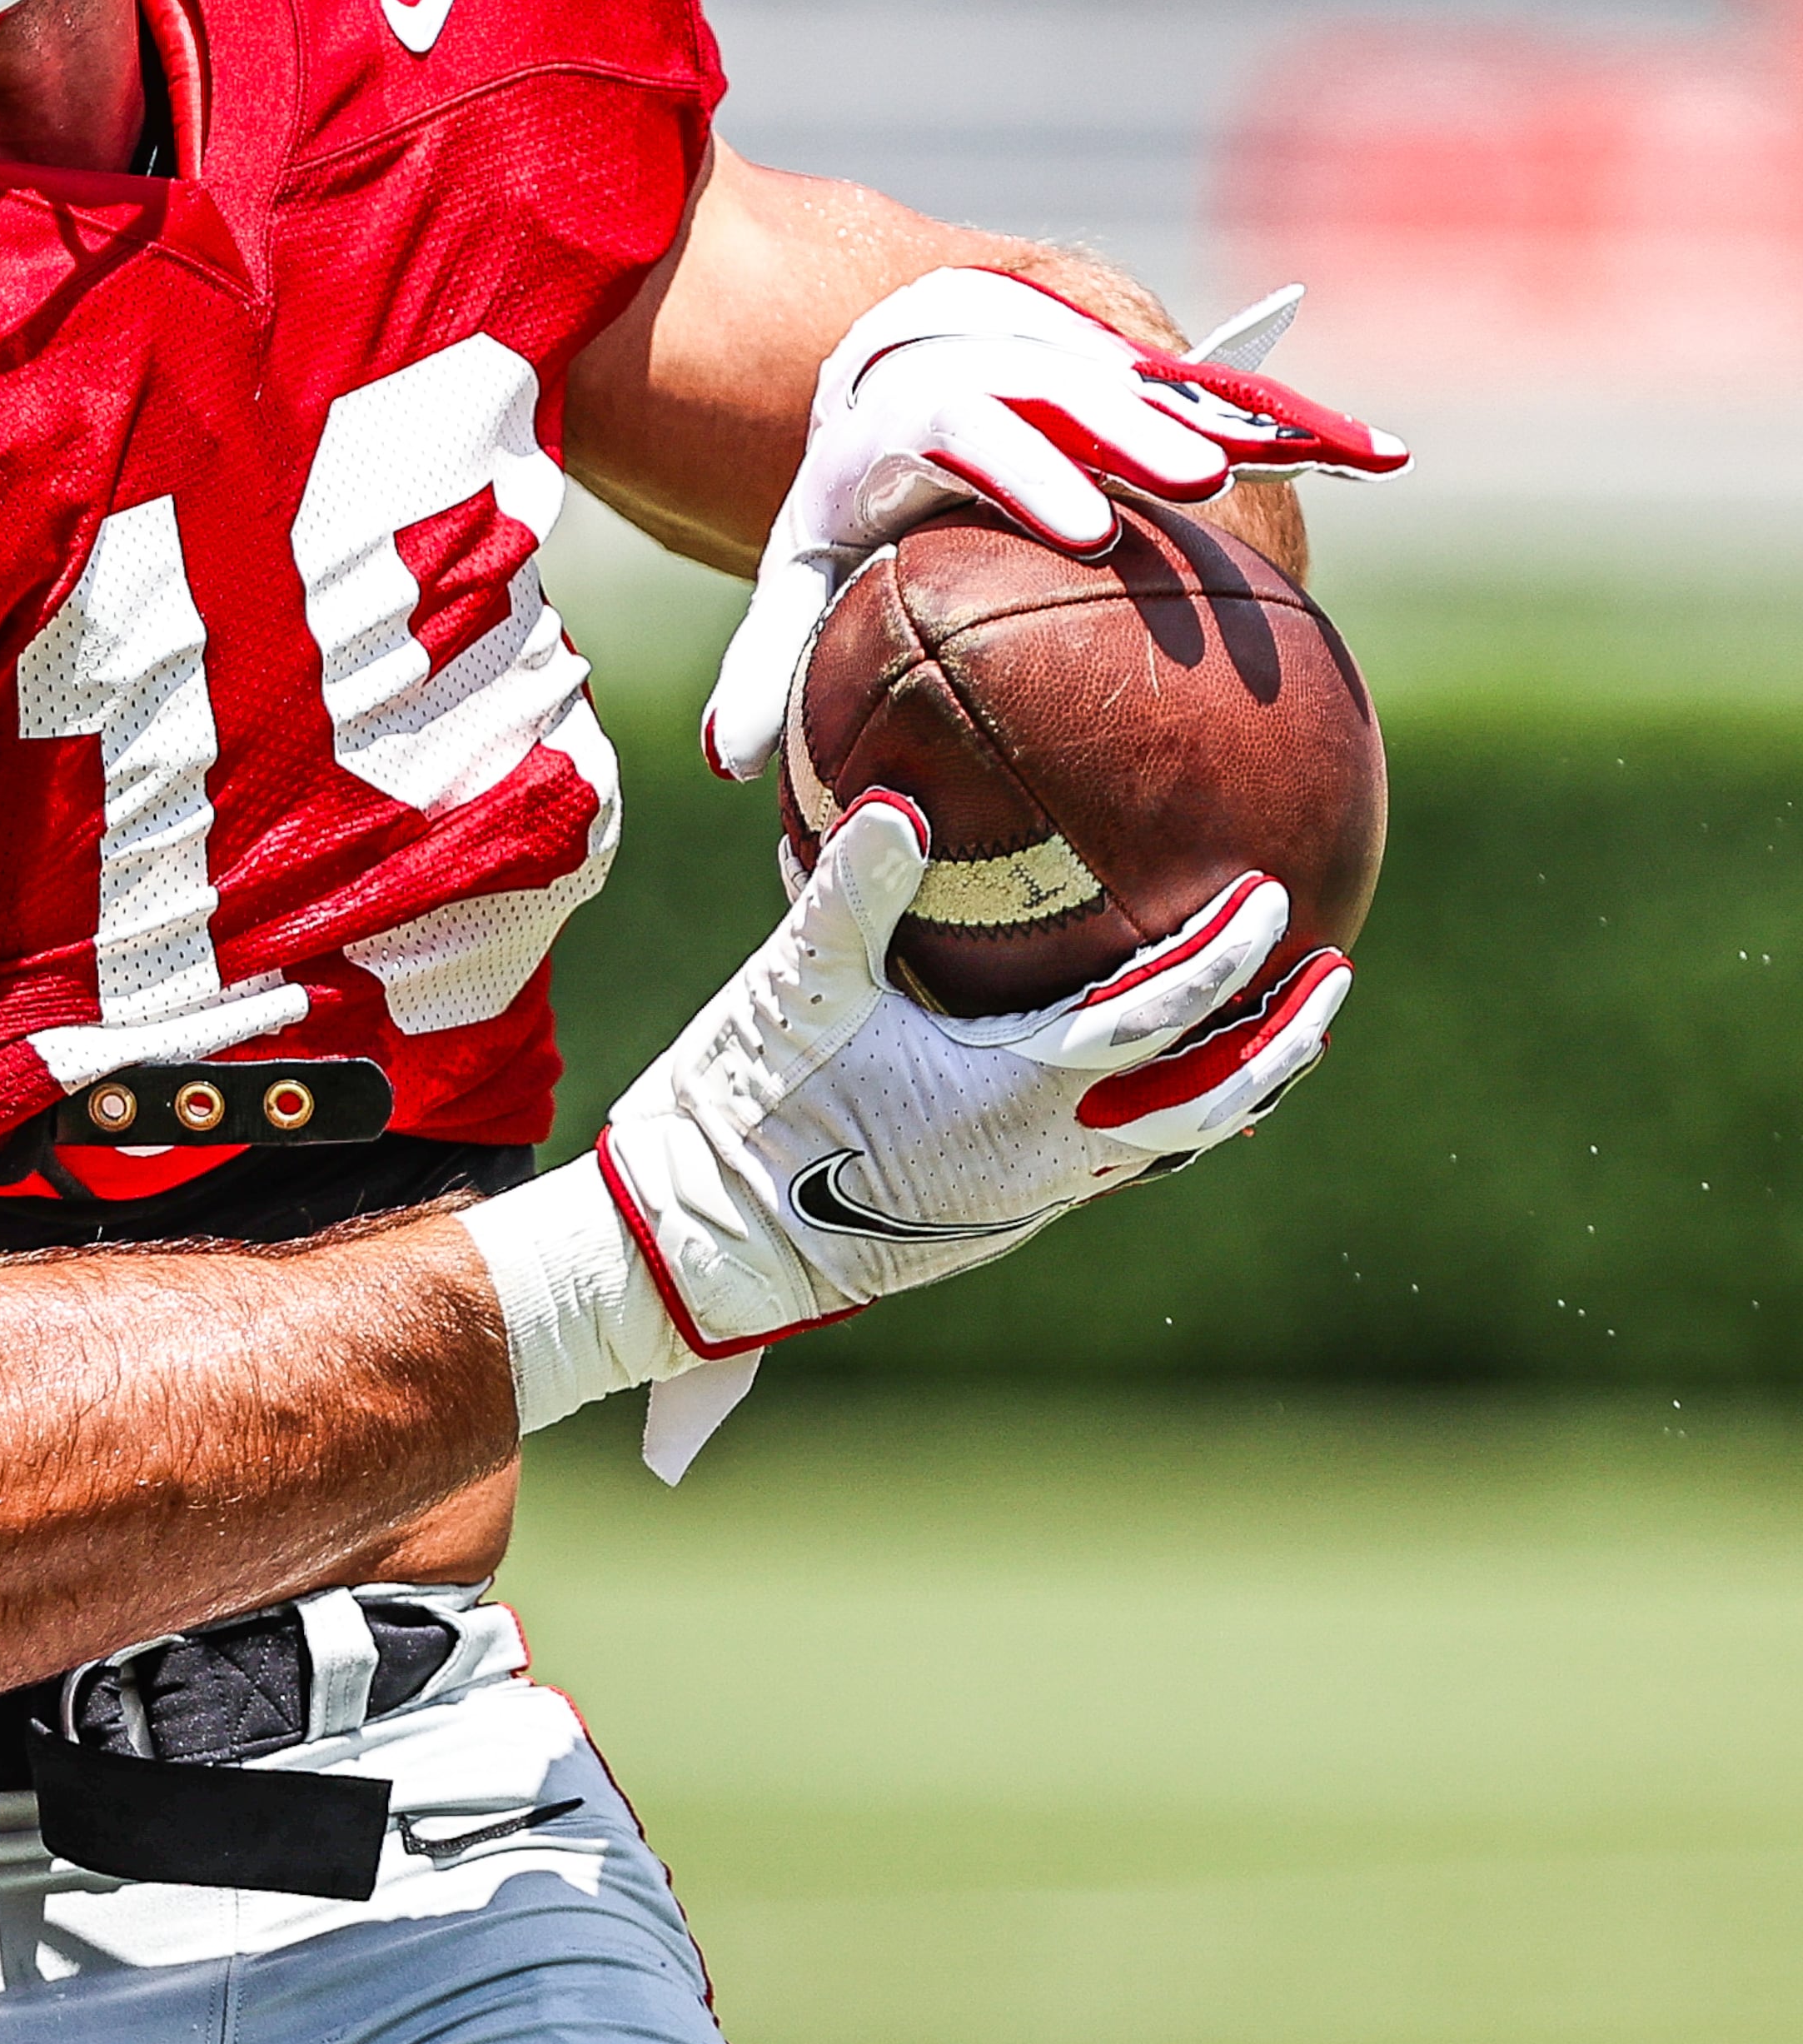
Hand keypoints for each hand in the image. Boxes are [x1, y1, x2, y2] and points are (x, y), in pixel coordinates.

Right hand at [460, 791, 1349, 1478]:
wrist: (707, 1245)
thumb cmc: (744, 1111)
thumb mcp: (794, 984)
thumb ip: (851, 888)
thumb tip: (895, 798)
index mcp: (1014, 1099)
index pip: (1153, 1018)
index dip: (1222, 958)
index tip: (1273, 897)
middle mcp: (1048, 1161)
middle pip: (1209, 1105)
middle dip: (1281, 1041)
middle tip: (1336, 973)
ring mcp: (1032, 1197)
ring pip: (1174, 1143)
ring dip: (1240, 1084)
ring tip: (1282, 1031)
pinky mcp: (1003, 1213)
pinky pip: (1119, 1160)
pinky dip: (1169, 1111)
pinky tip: (1162, 1078)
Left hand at [700, 268, 1407, 784]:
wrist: (884, 359)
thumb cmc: (852, 497)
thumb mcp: (797, 562)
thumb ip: (771, 655)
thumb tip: (724, 762)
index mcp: (911, 417)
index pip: (970, 427)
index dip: (1026, 468)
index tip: (1084, 526)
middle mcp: (997, 373)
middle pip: (1071, 388)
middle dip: (1133, 429)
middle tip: (1194, 480)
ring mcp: (1075, 362)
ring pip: (1155, 381)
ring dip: (1226, 415)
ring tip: (1311, 461)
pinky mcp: (1137, 369)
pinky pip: (1221, 392)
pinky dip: (1293, 419)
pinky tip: (1381, 456)